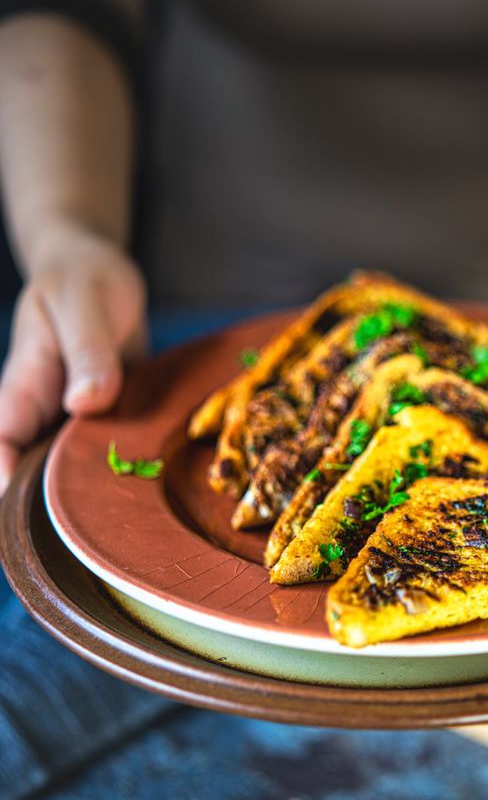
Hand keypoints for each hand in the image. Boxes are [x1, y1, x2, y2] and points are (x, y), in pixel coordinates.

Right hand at [0, 231, 146, 493]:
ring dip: (104, 489)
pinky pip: (116, 451)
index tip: (36, 514)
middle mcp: (46, 411)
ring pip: (80, 467)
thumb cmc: (81, 279)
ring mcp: (78, 418)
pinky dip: (133, 467)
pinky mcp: (110, 418)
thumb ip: (87, 353)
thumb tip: (84, 403)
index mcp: (24, 386)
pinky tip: (161, 485)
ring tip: (135, 514)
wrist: (98, 270)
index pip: (3, 443)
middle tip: (103, 529)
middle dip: (62, 503)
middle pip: (39, 472)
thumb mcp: (85, 304)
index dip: (9, 482)